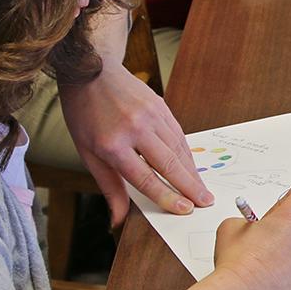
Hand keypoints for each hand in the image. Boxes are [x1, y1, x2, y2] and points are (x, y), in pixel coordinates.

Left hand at [57, 62, 211, 225]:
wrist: (91, 71)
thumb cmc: (85, 114)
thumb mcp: (88, 154)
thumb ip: (109, 186)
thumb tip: (118, 218)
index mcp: (113, 145)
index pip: (145, 178)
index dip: (166, 196)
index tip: (184, 209)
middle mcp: (135, 129)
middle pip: (169, 164)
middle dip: (190, 186)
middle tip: (205, 202)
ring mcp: (151, 115)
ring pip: (178, 149)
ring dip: (192, 172)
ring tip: (202, 188)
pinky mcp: (161, 106)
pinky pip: (178, 134)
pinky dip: (186, 153)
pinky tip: (191, 166)